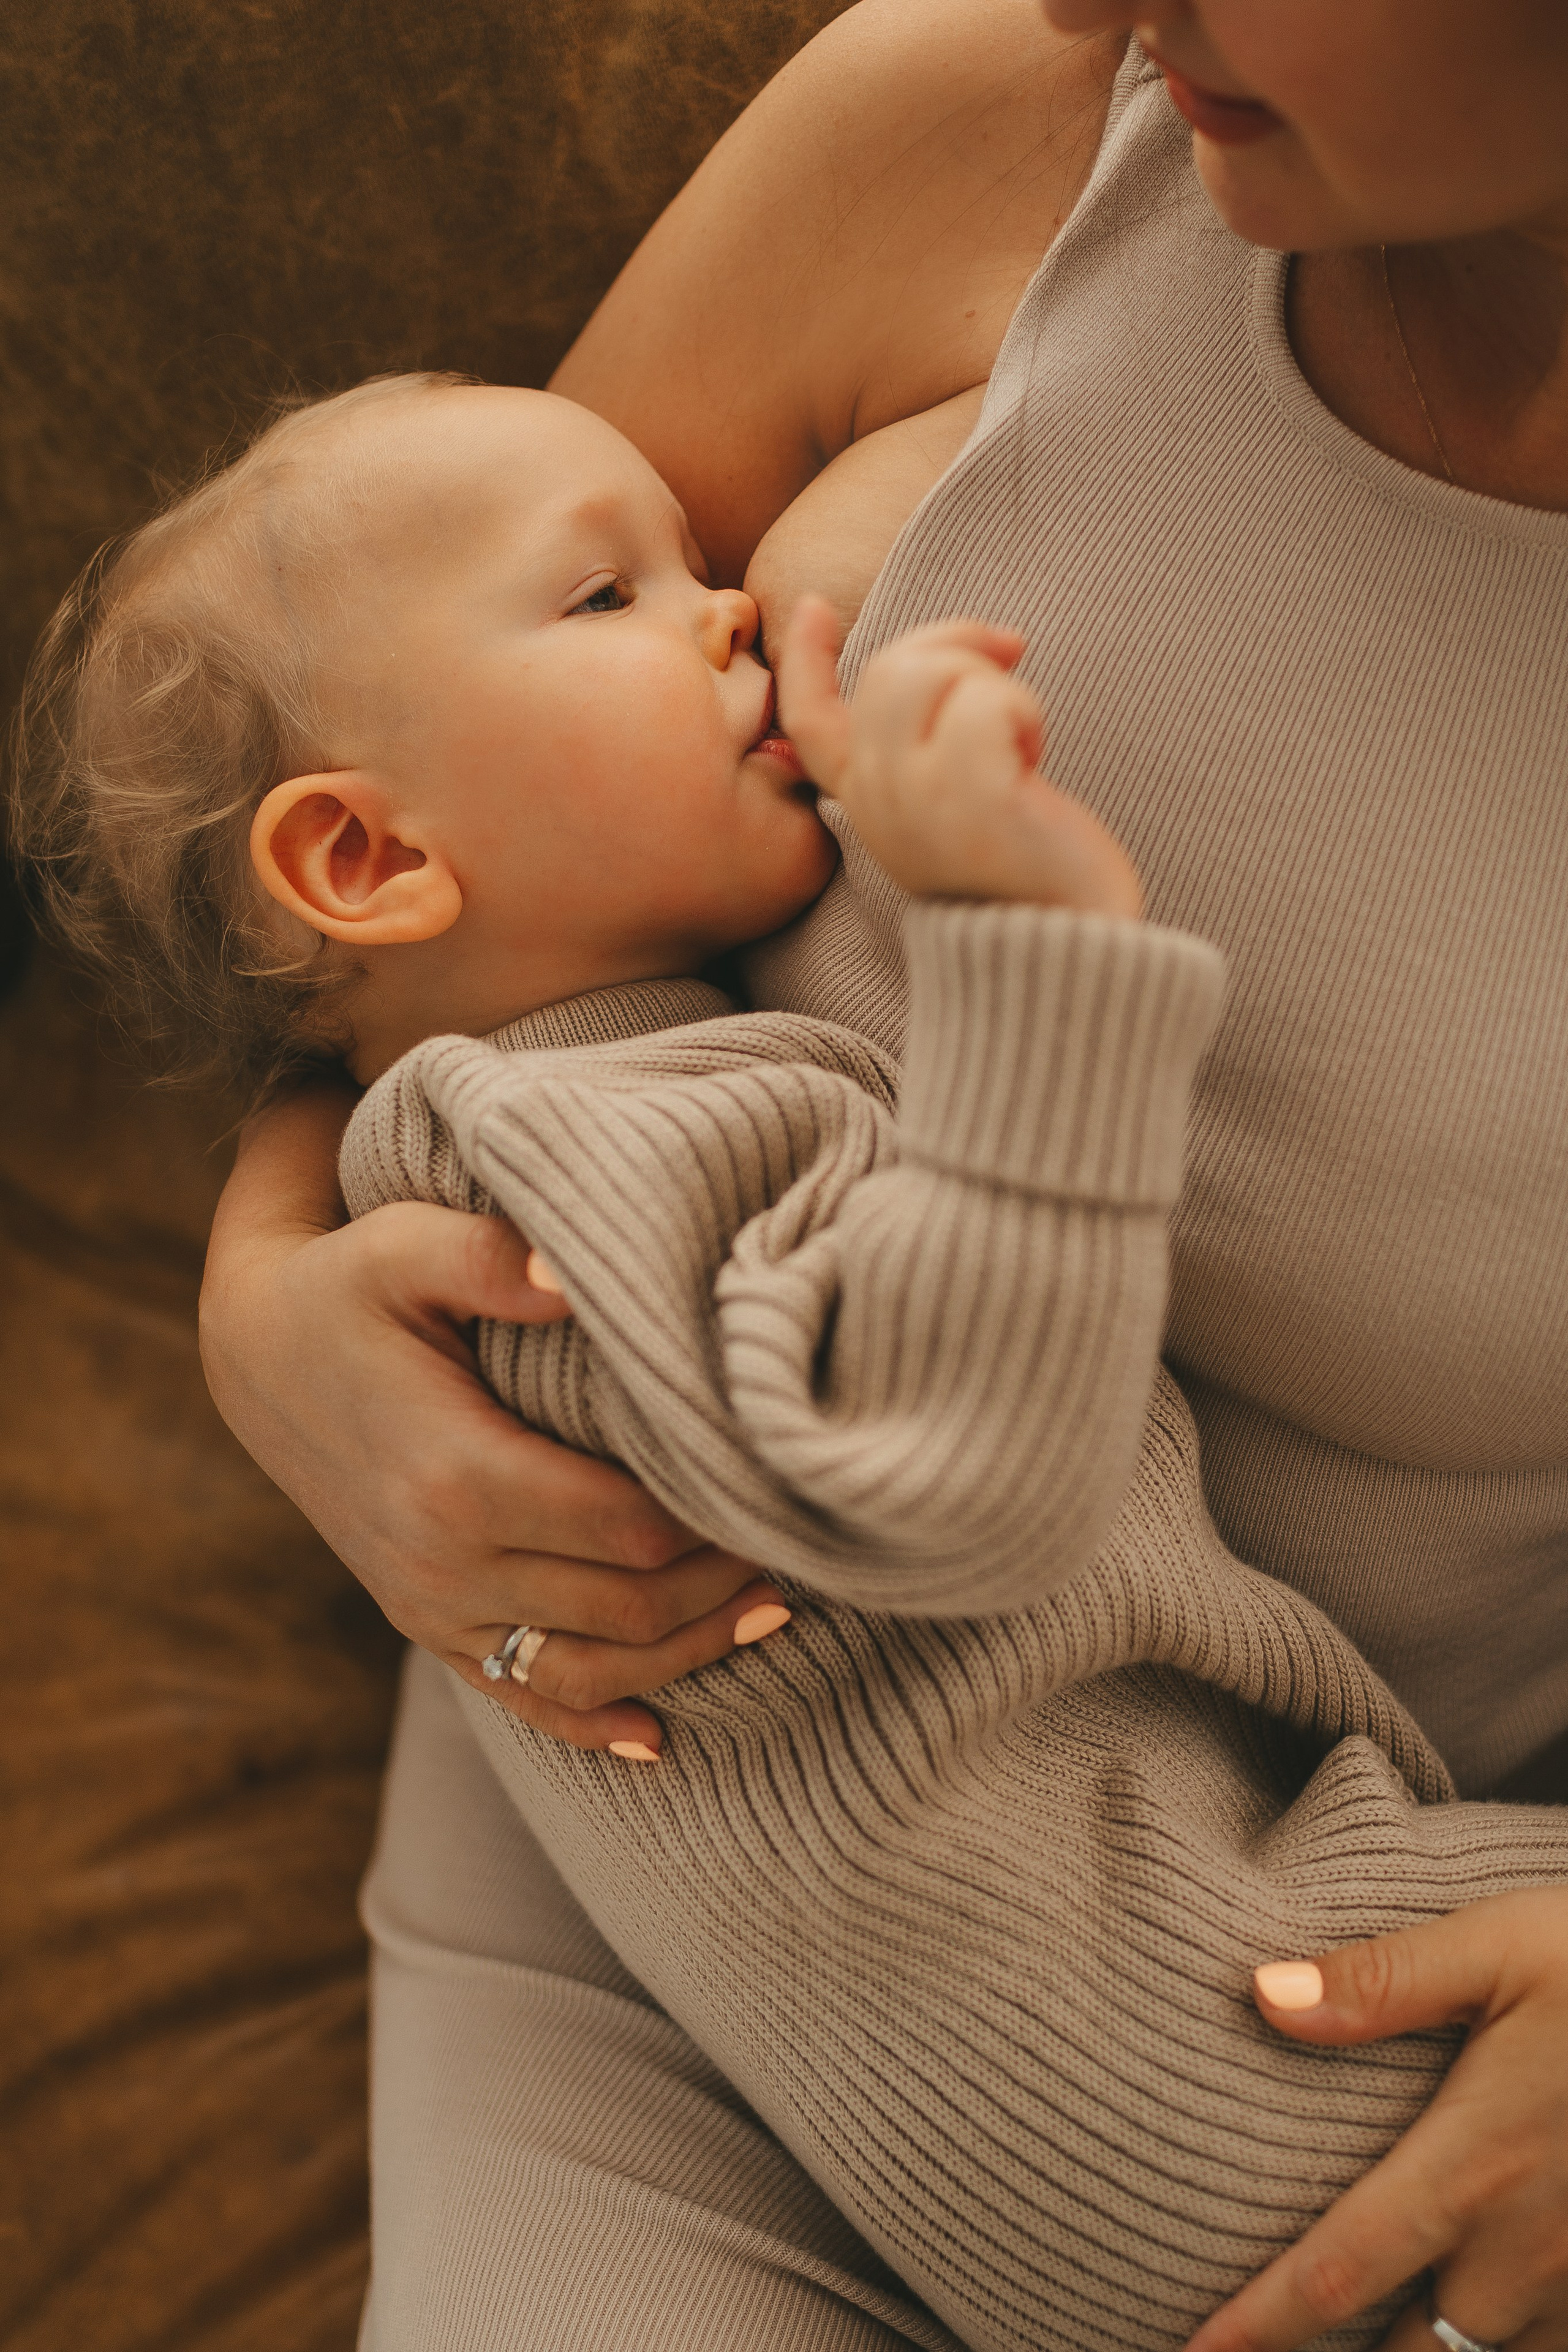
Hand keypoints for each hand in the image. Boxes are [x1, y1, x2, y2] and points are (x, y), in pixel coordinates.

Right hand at [200, 1085, 789, 1759]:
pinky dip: (591, 1724)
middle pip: (626, 1607)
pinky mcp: (423, 1625)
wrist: (257, 1354)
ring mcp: (429, 1607)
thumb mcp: (404, 1243)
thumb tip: (573, 1272)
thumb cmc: (348, 1285)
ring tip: (774, 1614)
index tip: (777, 1486)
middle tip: (804, 1545)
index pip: (629, 1528)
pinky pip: (516, 1698)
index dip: (717, 1519)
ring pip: (586, 1668)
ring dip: (687, 1656)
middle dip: (724, 1587)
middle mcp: (442, 1562)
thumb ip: (492, 1256)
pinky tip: (657, 1738)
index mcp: (458, 1476)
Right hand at [778, 594, 1141, 917]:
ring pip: (932, 674)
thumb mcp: (956, 804)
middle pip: (890, 670)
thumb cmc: (1027, 876)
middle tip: (1014, 663)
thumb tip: (968, 645)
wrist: (1066, 953)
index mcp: (869, 805)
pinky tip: (1035, 765)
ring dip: (994, 683)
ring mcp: (916, 799)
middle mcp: (879, 802)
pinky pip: (987, 701)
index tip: (816, 606)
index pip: (810, 724)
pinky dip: (1024, 713)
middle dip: (959, 647)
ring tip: (1023, 742)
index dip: (807, 660)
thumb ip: (928, 745)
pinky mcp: (968, 797)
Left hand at [1187, 1888, 1567, 2351]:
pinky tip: (1473, 2324)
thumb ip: (1384, 1980)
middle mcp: (1526, 2254)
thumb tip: (1262, 1994)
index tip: (1190, 2351)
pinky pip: (1552, 2349)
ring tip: (1369, 2345)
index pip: (1339, 2271)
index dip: (1259, 2326)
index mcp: (1474, 2168)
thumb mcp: (1502, 1945)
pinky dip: (1505, 2351)